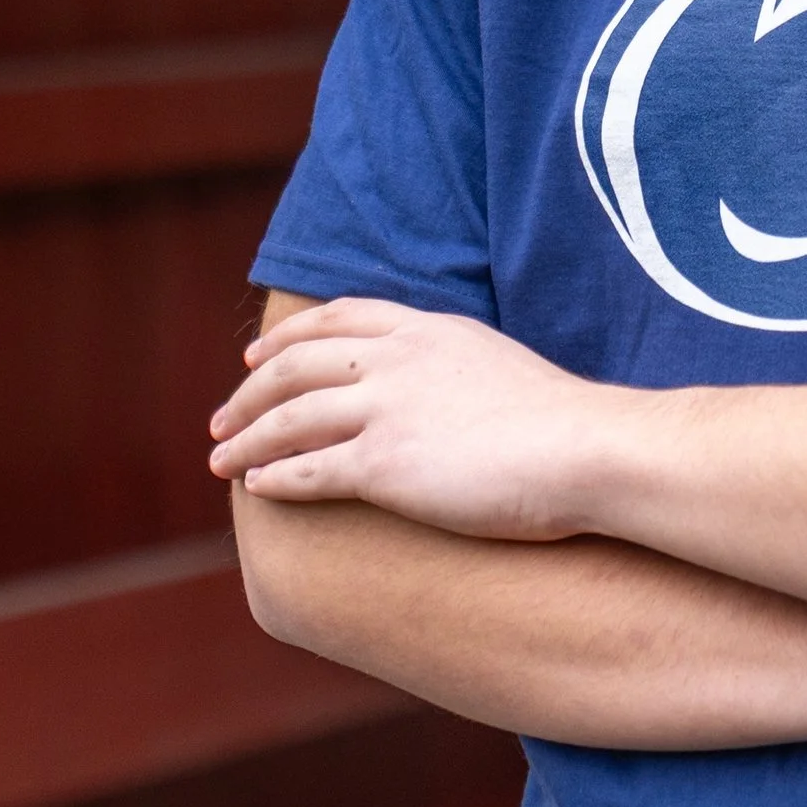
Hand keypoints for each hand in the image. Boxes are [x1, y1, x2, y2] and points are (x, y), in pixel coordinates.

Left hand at [208, 300, 608, 537]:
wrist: (587, 451)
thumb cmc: (565, 425)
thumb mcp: (500, 367)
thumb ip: (457, 369)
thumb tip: (448, 395)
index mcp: (428, 330)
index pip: (338, 318)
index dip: (289, 336)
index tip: (258, 352)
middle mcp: (397, 360)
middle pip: (295, 365)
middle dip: (249, 392)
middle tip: (222, 418)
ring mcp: (387, 410)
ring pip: (289, 417)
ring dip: (246, 439)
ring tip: (220, 459)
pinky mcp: (385, 464)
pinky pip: (308, 469)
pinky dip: (274, 477)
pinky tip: (258, 489)